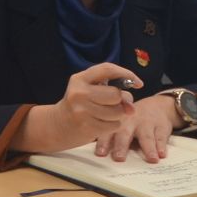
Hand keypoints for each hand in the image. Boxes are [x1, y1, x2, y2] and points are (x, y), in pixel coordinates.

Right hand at [20, 63, 140, 152]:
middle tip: (118, 103)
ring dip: (119, 114)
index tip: (138, 83)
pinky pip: (114, 125)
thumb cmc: (79, 103)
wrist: (57, 124)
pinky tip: (103, 123)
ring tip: (108, 114)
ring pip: (118, 112)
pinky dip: (114, 125)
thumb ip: (111, 89)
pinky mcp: (87, 127)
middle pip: (116, 94)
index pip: (108, 69)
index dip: (127, 74)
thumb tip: (131, 107)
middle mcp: (79, 93)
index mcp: (80, 79)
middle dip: (122, 100)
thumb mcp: (88, 89)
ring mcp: (82, 111)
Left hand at [94, 92, 183, 162]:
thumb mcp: (121, 123)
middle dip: (121, 146)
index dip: (103, 142)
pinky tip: (161, 154)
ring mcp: (147, 123)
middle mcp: (130, 122)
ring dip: (148, 149)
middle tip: (119, 158)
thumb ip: (112, 137)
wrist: (158, 106)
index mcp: (117, 123)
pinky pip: (161, 136)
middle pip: (125, 134)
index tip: (100, 153)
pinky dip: (161, 145)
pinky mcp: (161, 126)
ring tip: (151, 160)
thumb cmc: (133, 120)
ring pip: (146, 136)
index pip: (108, 132)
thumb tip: (100, 155)